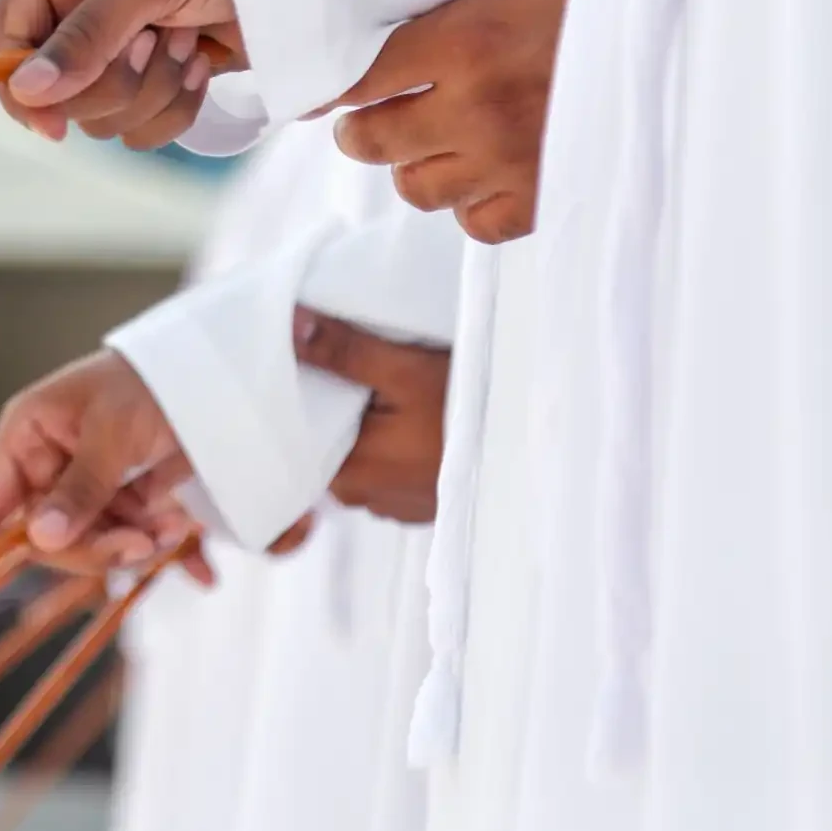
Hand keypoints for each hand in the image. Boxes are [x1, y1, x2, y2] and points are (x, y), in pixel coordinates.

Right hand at [0, 0, 241, 147]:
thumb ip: (89, 34)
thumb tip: (29, 91)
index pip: (5, 45)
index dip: (25, 91)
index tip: (56, 127)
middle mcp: (69, 4)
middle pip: (54, 94)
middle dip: (116, 81)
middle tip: (158, 40)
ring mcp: (107, 46)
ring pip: (99, 117)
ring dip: (154, 90)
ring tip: (188, 38)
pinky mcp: (144, 77)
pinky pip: (138, 127)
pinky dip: (176, 103)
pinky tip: (202, 59)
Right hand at [0, 350, 207, 610]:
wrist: (212, 370)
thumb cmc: (149, 380)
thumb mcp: (113, 430)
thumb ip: (80, 486)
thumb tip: (41, 539)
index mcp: (27, 436)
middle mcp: (48, 466)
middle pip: (45, 538)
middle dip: (93, 547)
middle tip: (143, 542)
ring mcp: (87, 487)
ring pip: (91, 545)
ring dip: (134, 546)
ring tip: (176, 528)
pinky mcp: (126, 502)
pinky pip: (130, 541)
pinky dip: (162, 550)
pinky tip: (196, 559)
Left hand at [294, 307, 449, 522]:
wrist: (540, 444)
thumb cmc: (470, 412)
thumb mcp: (404, 370)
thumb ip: (343, 351)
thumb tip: (291, 325)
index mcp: (350, 476)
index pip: (299, 435)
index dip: (300, 395)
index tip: (300, 360)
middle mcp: (368, 500)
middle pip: (331, 444)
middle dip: (336, 407)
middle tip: (347, 362)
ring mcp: (398, 504)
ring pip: (363, 454)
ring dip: (368, 424)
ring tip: (382, 384)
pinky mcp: (424, 500)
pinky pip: (392, 465)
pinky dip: (393, 439)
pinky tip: (410, 413)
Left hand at [329, 0, 587, 243]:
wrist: (713, 31)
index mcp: (467, 42)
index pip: (356, 80)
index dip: (331, 82)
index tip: (331, 75)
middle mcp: (480, 113)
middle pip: (372, 142)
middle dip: (363, 122)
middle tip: (379, 98)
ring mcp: (512, 164)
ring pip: (416, 188)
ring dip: (411, 161)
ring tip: (427, 131)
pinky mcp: (546, 200)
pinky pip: (474, 223)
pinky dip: (466, 202)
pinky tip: (480, 165)